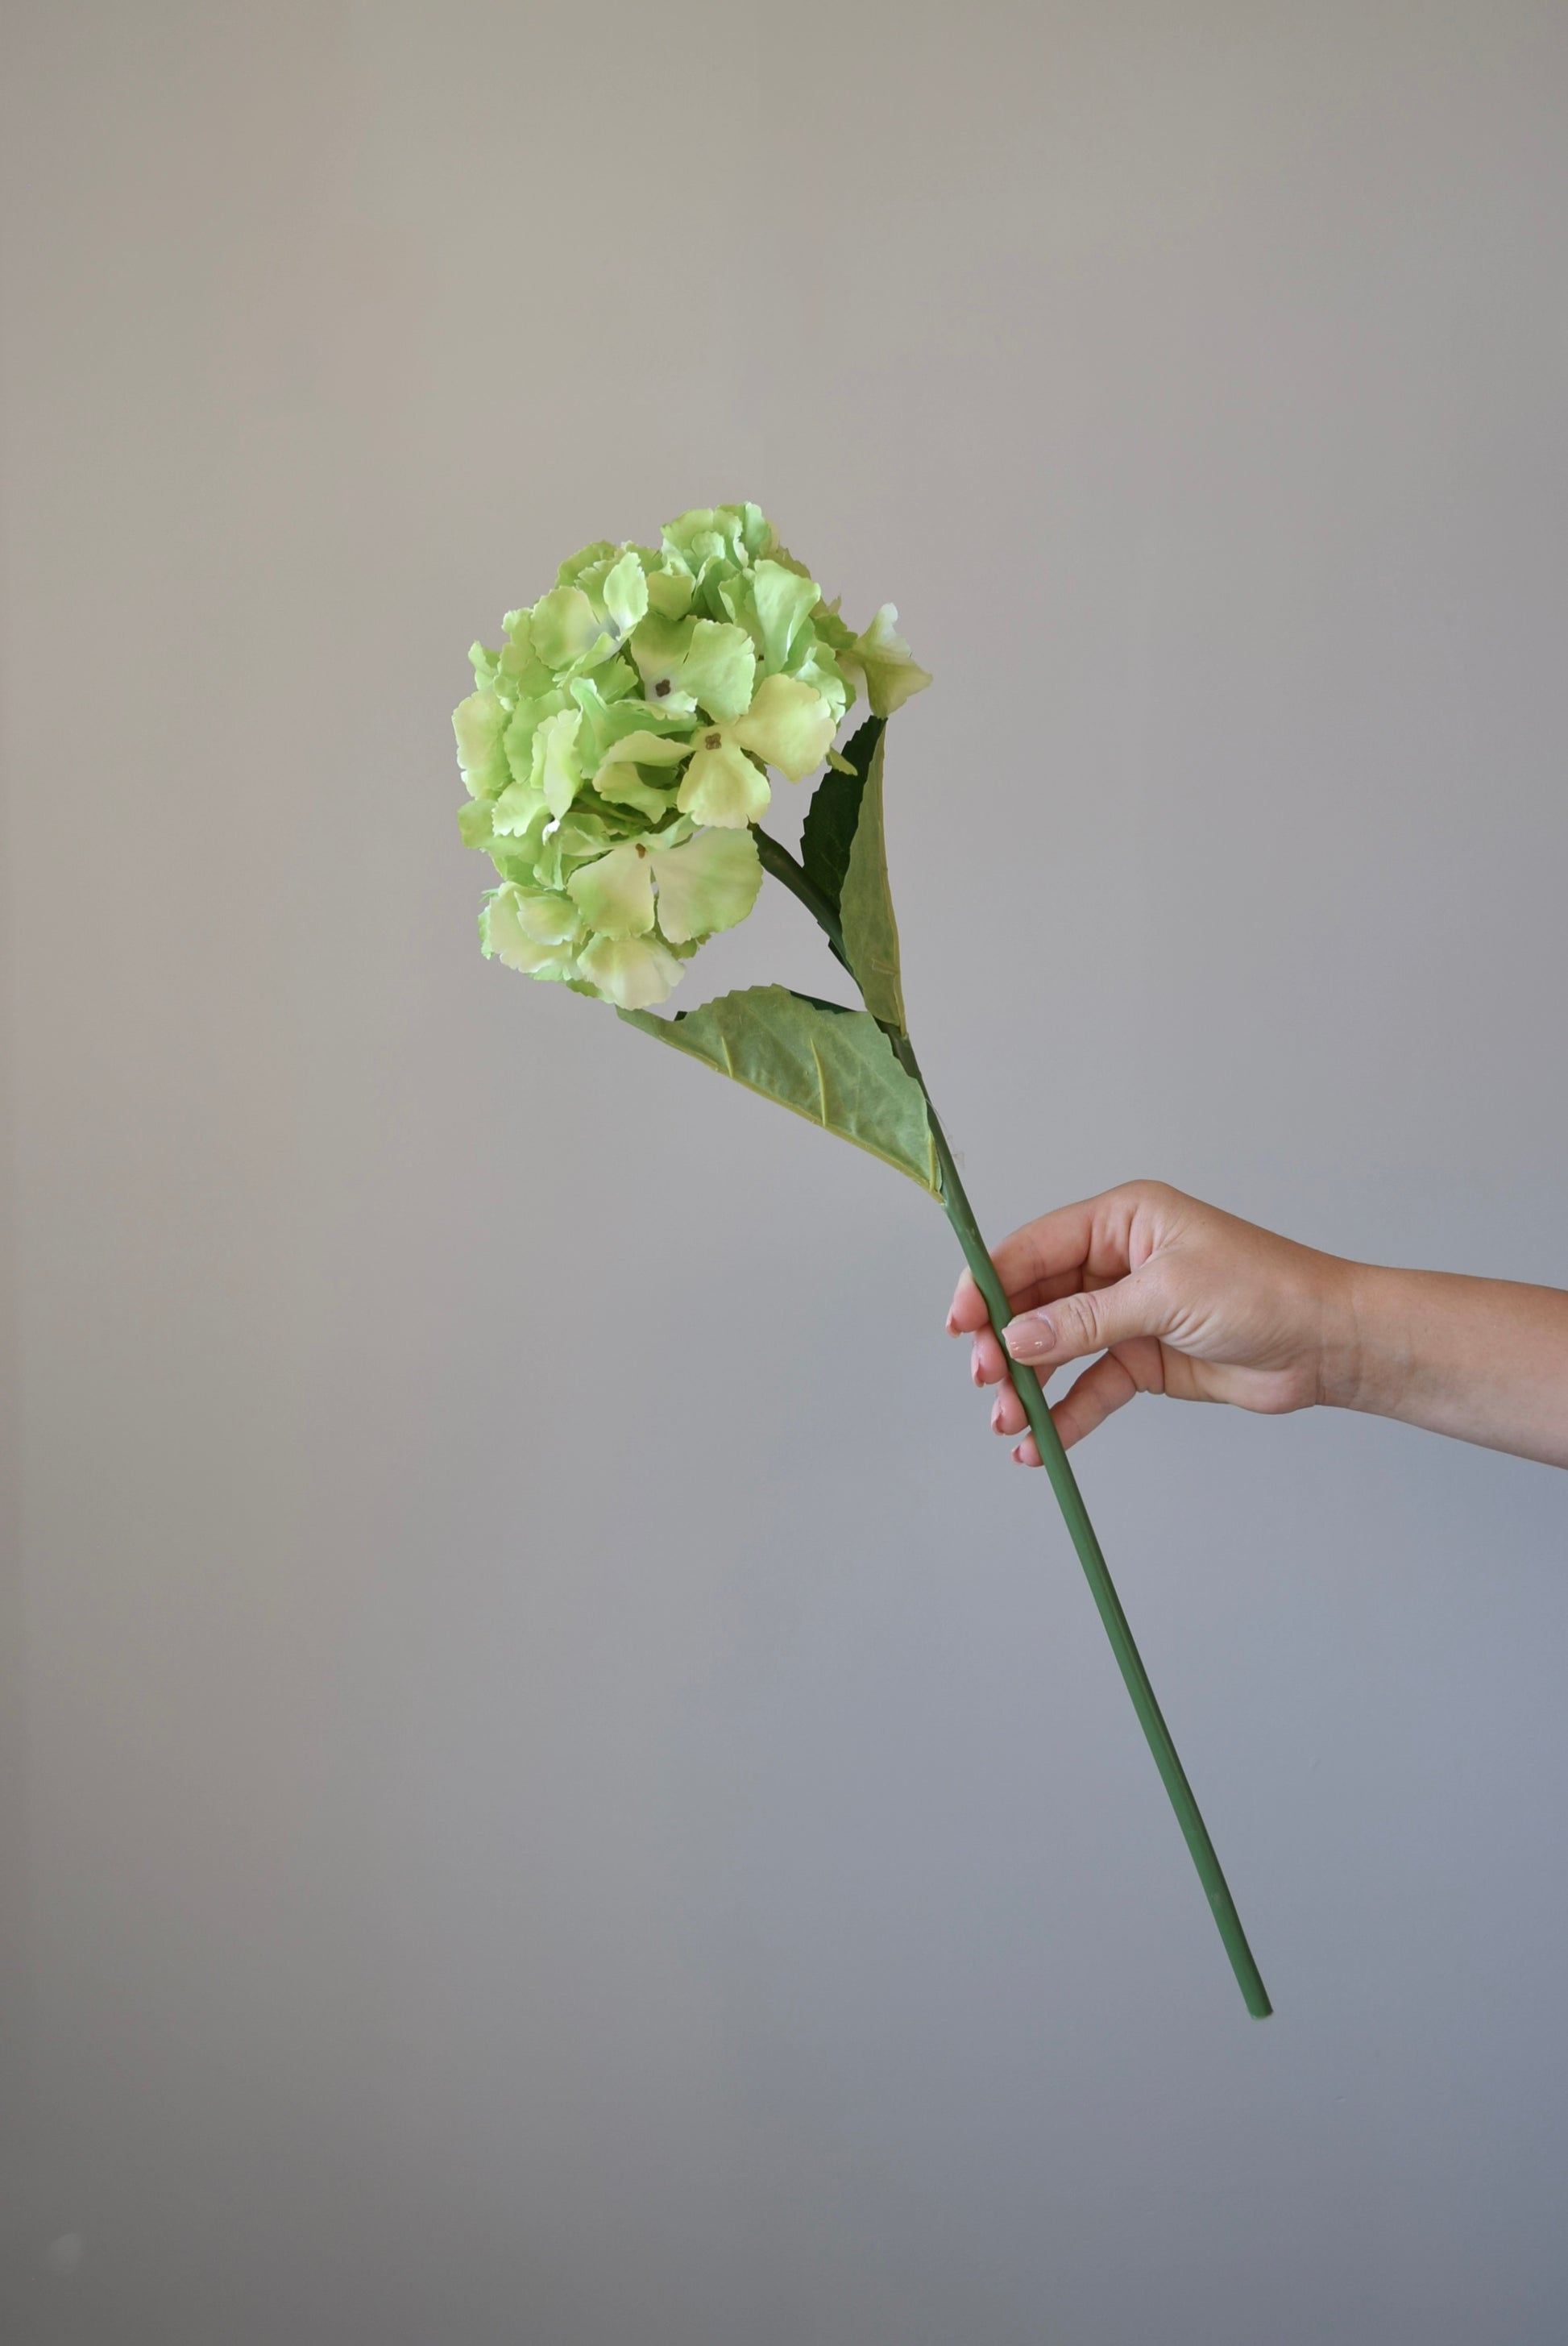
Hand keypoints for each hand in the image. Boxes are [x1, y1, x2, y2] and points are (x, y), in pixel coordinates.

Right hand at [947, 1181, 1355, 1461]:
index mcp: (1121, 1221)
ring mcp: (1129, 1312)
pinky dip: (1065, 1414)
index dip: (989, 1284)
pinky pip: (1091, 1385)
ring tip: (1009, 1423)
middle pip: (1037, 1301)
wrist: (1327, 1343)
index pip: (1034, 1248)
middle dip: (1005, 1342)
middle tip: (986, 1380)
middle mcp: (1118, 1262)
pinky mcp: (1145, 1358)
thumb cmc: (1263, 1292)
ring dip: (1029, 1385)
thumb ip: (1085, 1320)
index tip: (960, 1324)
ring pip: (1057, 1348)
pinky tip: (1042, 1443)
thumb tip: (1016, 1339)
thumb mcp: (1165, 1297)